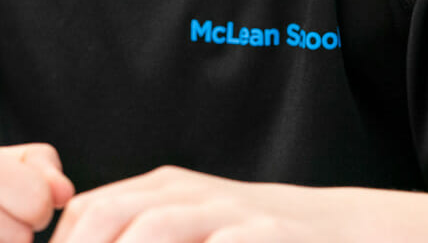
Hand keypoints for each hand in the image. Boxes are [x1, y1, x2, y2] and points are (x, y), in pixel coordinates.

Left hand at [49, 166, 345, 242]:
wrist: (339, 231)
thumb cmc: (248, 238)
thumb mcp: (189, 226)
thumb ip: (138, 232)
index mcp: (164, 189)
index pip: (88, 209)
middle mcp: (190, 194)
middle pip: (111, 215)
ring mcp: (230, 213)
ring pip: (156, 228)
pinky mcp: (266, 234)